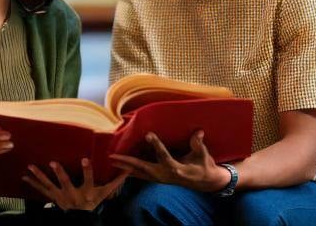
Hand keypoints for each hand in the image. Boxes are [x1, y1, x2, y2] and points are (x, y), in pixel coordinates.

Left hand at [22, 158, 127, 210]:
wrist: (81, 218)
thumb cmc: (93, 202)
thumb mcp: (105, 193)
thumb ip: (116, 181)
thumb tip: (128, 169)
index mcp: (86, 192)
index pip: (88, 180)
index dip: (87, 170)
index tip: (84, 159)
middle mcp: (73, 195)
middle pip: (66, 183)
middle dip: (60, 173)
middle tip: (53, 162)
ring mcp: (61, 197)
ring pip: (49, 186)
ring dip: (39, 176)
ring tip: (31, 166)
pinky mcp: (53, 198)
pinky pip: (41, 190)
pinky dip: (32, 183)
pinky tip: (24, 176)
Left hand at [110, 130, 230, 191]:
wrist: (204, 182)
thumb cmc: (203, 166)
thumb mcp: (203, 155)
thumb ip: (198, 144)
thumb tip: (199, 132)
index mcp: (176, 168)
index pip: (164, 156)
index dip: (156, 145)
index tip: (148, 134)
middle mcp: (165, 175)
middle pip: (144, 168)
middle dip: (128, 162)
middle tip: (113, 156)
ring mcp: (160, 178)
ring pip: (139, 173)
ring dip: (125, 167)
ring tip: (111, 161)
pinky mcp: (158, 178)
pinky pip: (141, 175)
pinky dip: (130, 171)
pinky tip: (120, 168)